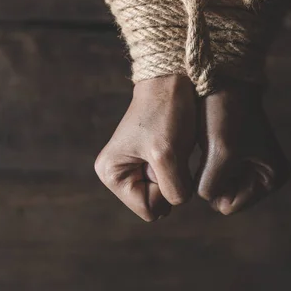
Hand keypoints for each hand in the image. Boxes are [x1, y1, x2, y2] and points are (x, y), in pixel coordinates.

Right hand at [94, 75, 197, 221]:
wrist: (172, 81)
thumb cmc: (165, 113)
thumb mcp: (167, 155)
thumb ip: (172, 189)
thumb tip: (175, 203)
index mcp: (110, 174)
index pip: (149, 209)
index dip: (165, 189)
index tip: (165, 158)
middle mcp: (117, 175)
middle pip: (156, 206)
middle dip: (170, 183)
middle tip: (170, 152)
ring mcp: (133, 170)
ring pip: (166, 196)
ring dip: (177, 176)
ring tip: (173, 148)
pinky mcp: (149, 163)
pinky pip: (171, 183)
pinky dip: (180, 169)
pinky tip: (176, 147)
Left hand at [196, 80, 290, 214]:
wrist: (223, 79)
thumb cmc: (226, 113)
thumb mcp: (222, 153)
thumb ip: (212, 185)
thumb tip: (204, 197)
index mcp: (273, 178)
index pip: (227, 205)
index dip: (213, 186)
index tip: (214, 157)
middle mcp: (265, 176)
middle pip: (223, 196)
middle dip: (210, 178)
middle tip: (209, 149)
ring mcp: (250, 166)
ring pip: (215, 184)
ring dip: (205, 169)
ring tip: (208, 143)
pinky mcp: (235, 155)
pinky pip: (212, 171)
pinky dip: (204, 161)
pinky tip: (205, 142)